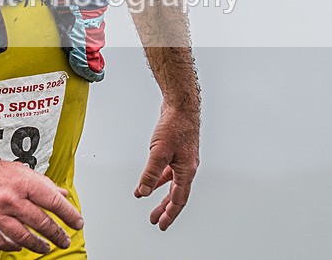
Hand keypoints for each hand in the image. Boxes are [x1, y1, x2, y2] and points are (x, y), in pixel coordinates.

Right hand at [0, 156, 83, 253]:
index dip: (69, 215)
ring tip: (46, 248)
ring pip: (23, 237)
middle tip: (64, 240)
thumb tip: (62, 195)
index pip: (53, 202)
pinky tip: (20, 247)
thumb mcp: (19, 170)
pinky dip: (13, 247)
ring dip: (38, 245)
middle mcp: (10, 198)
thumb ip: (42, 184)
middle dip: (57, 235)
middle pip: (41, 223)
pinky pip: (1, 242)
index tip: (77, 223)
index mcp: (22, 182)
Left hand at [135, 104, 199, 230]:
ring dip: (161, 194)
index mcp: (187, 171)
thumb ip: (151, 173)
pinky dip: (159, 178)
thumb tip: (144, 191)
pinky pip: (168, 171)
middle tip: (156, 220)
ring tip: (149, 203)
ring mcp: (183, 160)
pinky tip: (150, 180)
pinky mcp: (176, 152)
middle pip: (176, 195)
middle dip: (165, 209)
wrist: (181, 106)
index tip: (161, 225)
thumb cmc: (175, 125)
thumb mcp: (159, 151)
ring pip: (172, 183)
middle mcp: (187, 168)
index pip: (178, 200)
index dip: (169, 214)